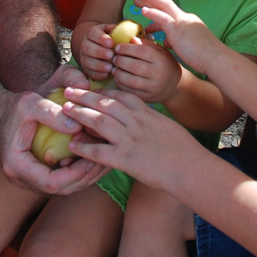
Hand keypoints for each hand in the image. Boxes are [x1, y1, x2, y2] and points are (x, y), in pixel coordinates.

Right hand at [0, 88, 108, 195]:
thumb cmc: (11, 107)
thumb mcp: (30, 103)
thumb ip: (52, 113)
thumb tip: (77, 127)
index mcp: (17, 166)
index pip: (51, 183)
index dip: (75, 174)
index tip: (92, 158)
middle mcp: (22, 179)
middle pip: (60, 190)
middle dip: (84, 177)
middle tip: (105, 160)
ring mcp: (29, 179)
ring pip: (62, 188)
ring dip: (84, 177)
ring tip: (103, 160)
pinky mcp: (36, 174)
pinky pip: (60, 181)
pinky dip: (77, 173)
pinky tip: (91, 159)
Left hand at [63, 86, 204, 191]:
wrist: (192, 169)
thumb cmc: (184, 151)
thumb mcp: (168, 127)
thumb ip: (152, 120)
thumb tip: (146, 116)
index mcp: (147, 113)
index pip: (121, 95)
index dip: (103, 90)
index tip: (91, 87)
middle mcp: (136, 122)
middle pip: (105, 103)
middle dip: (85, 96)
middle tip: (69, 91)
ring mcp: (130, 140)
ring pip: (99, 121)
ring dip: (80, 114)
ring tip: (65, 109)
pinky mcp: (126, 159)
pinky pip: (100, 151)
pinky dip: (85, 148)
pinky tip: (73, 145)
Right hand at [77, 23, 116, 81]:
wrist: (103, 48)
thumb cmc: (113, 40)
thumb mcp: (116, 32)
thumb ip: (121, 32)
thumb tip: (130, 36)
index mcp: (93, 33)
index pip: (93, 33)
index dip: (101, 38)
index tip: (111, 43)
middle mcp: (85, 44)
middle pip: (87, 47)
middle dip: (99, 51)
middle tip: (111, 55)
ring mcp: (84, 56)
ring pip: (86, 60)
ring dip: (98, 65)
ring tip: (110, 67)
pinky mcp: (85, 68)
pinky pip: (88, 72)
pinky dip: (97, 74)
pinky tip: (107, 74)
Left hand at [110, 32, 181, 103]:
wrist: (175, 85)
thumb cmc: (164, 64)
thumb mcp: (160, 51)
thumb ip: (147, 44)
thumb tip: (132, 39)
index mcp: (161, 60)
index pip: (141, 51)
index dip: (127, 48)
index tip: (118, 47)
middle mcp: (158, 74)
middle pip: (134, 66)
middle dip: (120, 61)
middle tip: (114, 58)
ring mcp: (153, 87)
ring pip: (130, 80)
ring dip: (118, 73)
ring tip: (114, 68)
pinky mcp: (147, 97)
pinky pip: (130, 91)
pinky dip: (120, 84)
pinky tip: (118, 78)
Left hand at [136, 0, 223, 76]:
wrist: (215, 58)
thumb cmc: (204, 57)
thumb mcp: (189, 46)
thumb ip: (176, 42)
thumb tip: (166, 42)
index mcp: (190, 21)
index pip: (171, 14)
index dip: (157, 13)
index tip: (146, 13)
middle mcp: (186, 18)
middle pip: (166, 4)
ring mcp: (182, 22)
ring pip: (163, 5)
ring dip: (149, 0)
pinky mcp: (178, 28)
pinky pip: (162, 17)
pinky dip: (152, 12)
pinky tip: (142, 10)